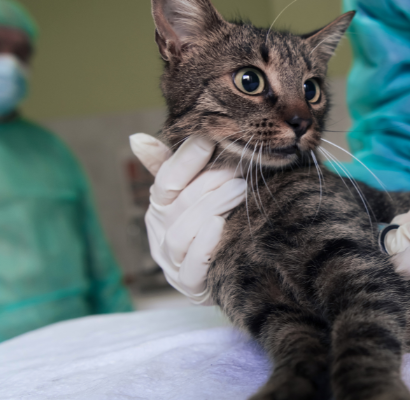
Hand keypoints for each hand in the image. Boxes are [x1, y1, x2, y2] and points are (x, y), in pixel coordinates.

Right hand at [130, 134, 245, 303]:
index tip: (207, 140)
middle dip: (208, 183)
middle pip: (178, 205)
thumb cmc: (210, 229)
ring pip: (183, 233)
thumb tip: (136, 139)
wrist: (230, 276)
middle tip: (236, 168)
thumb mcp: (192, 197)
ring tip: (239, 189)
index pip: (166, 182)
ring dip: (211, 207)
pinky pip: (192, 266)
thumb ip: (173, 168)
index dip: (185, 160)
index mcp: (159, 210)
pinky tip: (220, 225)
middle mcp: (161, 236)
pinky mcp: (190, 286)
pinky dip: (204, 244)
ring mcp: (172, 263)